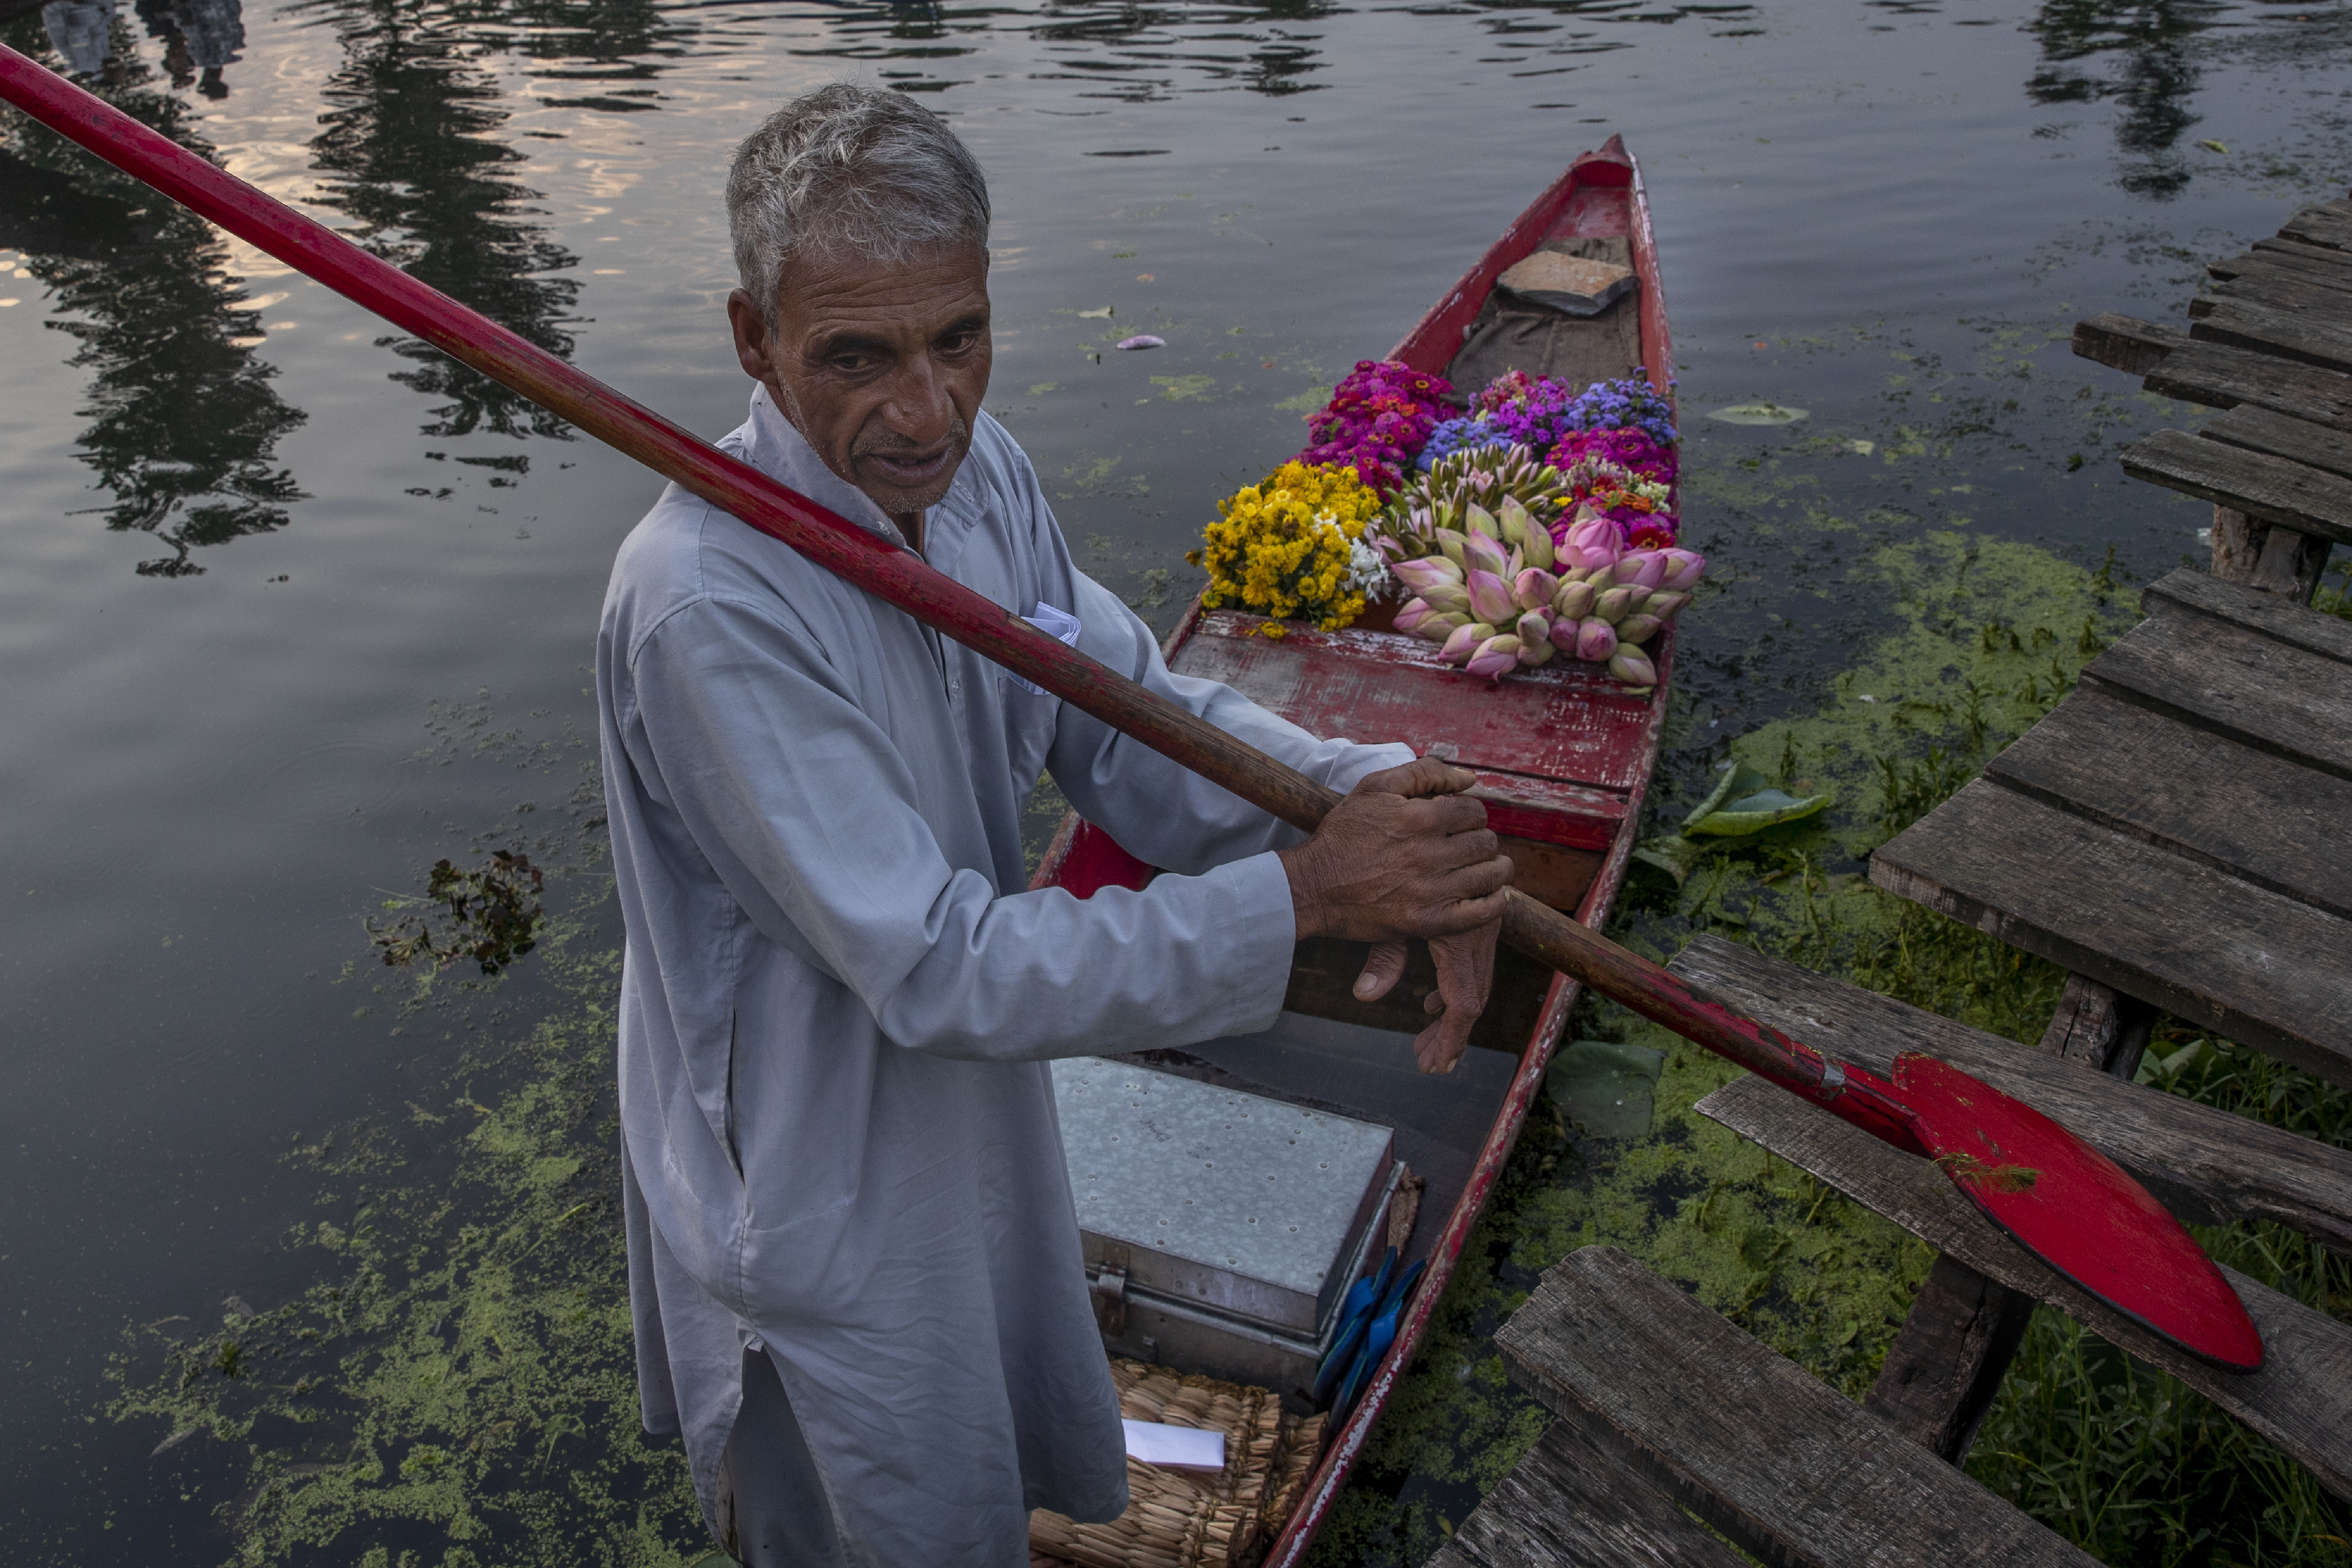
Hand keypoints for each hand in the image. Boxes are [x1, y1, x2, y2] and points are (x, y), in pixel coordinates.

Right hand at [1278, 757, 1510, 1074]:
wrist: (1314, 886)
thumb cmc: (1343, 834)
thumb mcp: (1374, 788)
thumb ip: (1423, 772)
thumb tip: (1469, 777)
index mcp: (1420, 818)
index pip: (1474, 811)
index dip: (1470, 814)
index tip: (1459, 823)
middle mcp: (1429, 854)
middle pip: (1485, 842)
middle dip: (1480, 840)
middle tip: (1468, 845)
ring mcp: (1430, 891)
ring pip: (1490, 874)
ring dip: (1495, 868)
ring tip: (1486, 867)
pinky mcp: (1427, 921)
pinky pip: (1483, 912)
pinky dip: (1495, 902)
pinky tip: (1489, 894)